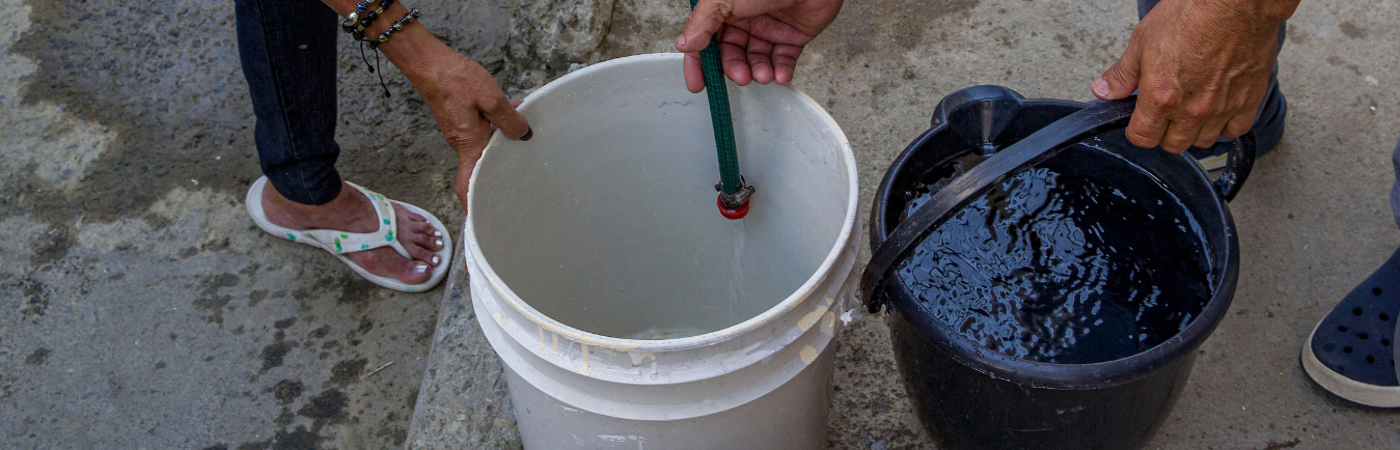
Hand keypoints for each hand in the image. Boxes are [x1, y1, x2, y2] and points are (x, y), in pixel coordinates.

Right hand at [324, 0, 532, 212]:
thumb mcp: (490, 97)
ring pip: (484, 142)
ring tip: (522, 122)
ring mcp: (459, 131)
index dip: (472, 203)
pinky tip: (510, 108)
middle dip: (502, 162)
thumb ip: (509, 119)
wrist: (429, 62)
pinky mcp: (459, 120)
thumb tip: (523, 135)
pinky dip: (495, 123)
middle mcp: (461, 142)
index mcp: (468, 143)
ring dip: (502, 137)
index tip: (481, 218)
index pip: (466, 183)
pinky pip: (481, 128)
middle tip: (524, 162)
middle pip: (483, 162)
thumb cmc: (455, 79)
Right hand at [675, 0, 843, 92]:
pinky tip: (780, 75)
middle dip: (735, 69)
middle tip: (740, 77)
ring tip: (764, 75)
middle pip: (731, 55)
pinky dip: (781, 71)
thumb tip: (684, 45)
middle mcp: (745, 20)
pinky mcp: (793, 37)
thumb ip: (703, 23)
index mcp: (725, 10)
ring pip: (757, 61)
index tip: (698, 84)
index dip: (699, 64)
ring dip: (759, 72)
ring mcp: (769, 29)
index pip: (704, 41)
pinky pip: (783, 60)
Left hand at [1092, 0, 1297, 152]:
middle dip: (1164, 132)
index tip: (1140, 121)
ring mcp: (1222, 108)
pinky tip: (1218, 109)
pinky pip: (1235, 130)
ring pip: (1204, 141)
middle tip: (1165, 112)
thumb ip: (1123, 74)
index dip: (1138, 131)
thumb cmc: (1191, 15)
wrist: (1235, 3)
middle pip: (1173, 144)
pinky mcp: (1249, 100)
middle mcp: (1192, 110)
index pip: (1142, 138)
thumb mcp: (1142, 41)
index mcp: (1161, 98)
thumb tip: (1103, 91)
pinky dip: (1225, 125)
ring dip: (1194, 130)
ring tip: (1191, 109)